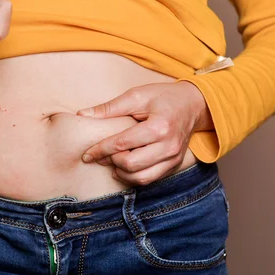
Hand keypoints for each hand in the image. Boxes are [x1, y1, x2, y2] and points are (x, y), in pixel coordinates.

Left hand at [76, 81, 212, 185]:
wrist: (193, 104)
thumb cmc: (163, 97)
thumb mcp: (136, 95)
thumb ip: (109, 107)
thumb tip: (82, 115)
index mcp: (159, 126)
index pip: (123, 143)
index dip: (101, 150)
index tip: (87, 154)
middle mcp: (169, 146)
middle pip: (132, 164)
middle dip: (111, 161)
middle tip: (101, 155)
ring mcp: (174, 158)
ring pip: (141, 178)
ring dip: (121, 173)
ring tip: (112, 162)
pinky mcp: (174, 165)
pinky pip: (150, 179)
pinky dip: (133, 177)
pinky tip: (124, 167)